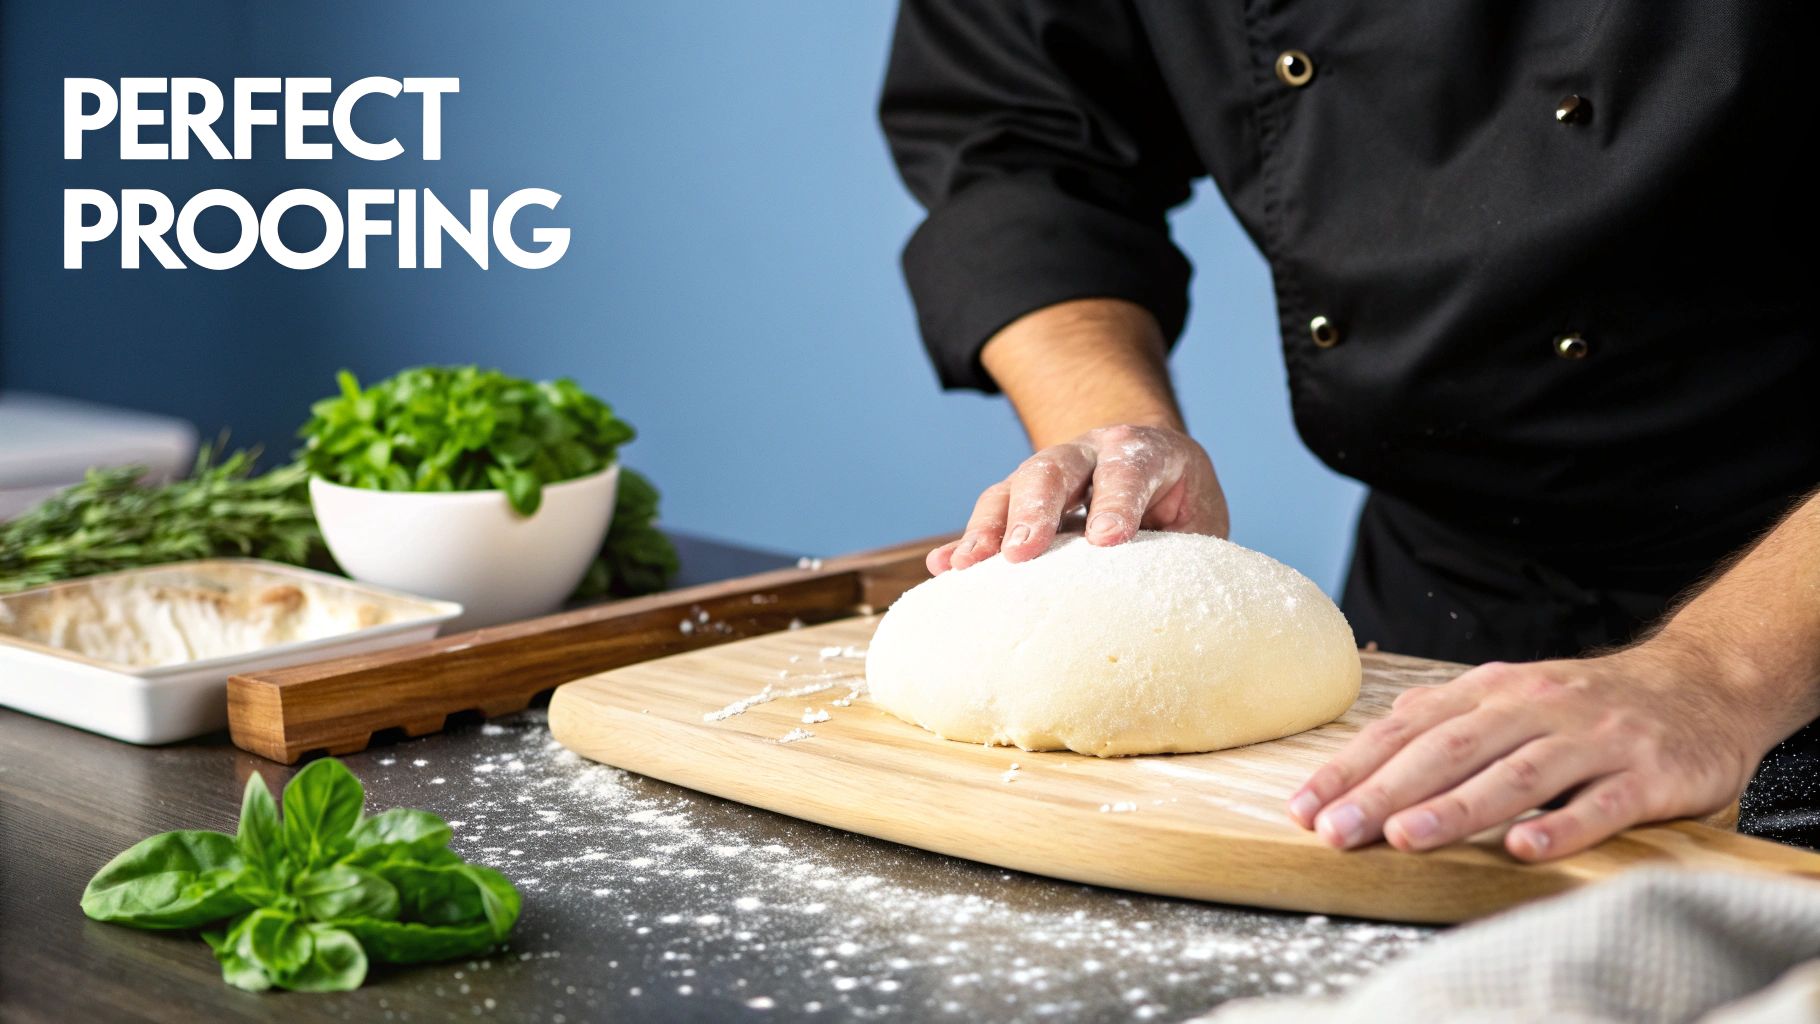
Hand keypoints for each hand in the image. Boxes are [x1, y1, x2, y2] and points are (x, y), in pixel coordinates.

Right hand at [928, 424, 1227, 573]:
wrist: (1156, 473)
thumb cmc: (1183, 511)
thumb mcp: (1199, 526)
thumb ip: (1181, 553)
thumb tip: (1164, 612)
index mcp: (1146, 451)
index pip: (1129, 469)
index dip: (1116, 502)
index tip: (1106, 541)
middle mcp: (1089, 452)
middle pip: (1055, 469)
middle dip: (1036, 509)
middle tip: (1021, 551)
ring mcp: (1050, 473)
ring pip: (1011, 488)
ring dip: (988, 527)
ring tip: (969, 565)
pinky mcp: (1020, 499)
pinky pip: (989, 516)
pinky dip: (964, 542)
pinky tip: (942, 568)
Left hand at [1287, 644, 1768, 860]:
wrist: (1704, 684)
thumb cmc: (1587, 703)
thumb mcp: (1511, 696)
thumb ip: (1446, 723)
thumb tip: (1367, 754)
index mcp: (1492, 691)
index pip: (1406, 729)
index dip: (1352, 768)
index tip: (1304, 806)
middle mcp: (1534, 708)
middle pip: (1448, 750)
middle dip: (1385, 792)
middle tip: (1337, 830)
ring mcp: (1593, 739)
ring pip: (1517, 774)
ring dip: (1458, 808)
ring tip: (1408, 838)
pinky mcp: (1648, 774)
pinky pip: (1601, 803)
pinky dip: (1561, 826)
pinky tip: (1524, 848)